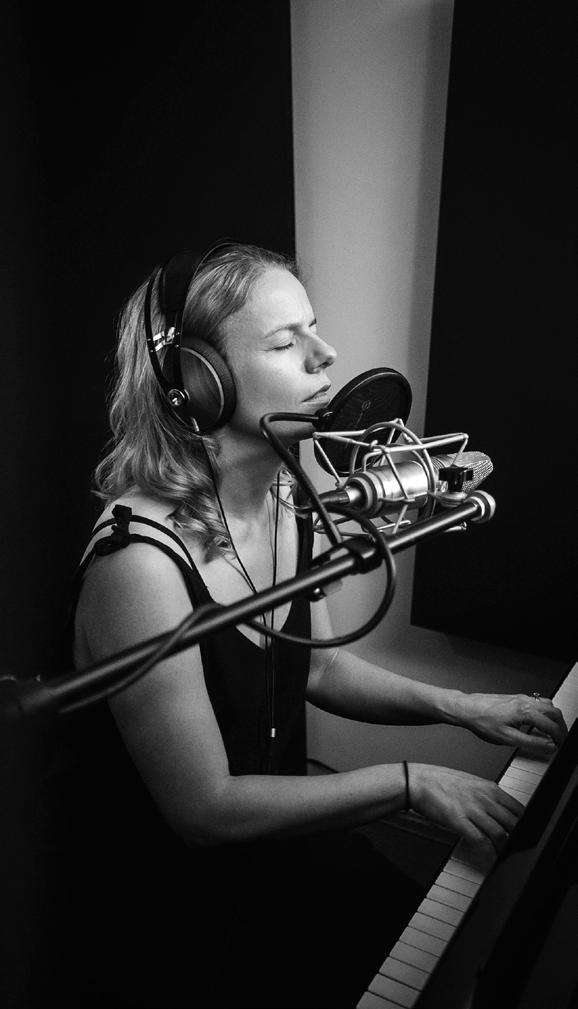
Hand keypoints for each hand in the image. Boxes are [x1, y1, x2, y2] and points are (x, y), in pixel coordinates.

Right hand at [409, 763, 523, 861]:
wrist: (418, 780)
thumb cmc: (441, 781)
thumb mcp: (472, 783)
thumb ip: (488, 796)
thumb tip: (501, 811)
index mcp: (490, 788)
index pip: (519, 809)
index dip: (526, 825)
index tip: (526, 835)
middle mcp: (485, 798)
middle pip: (513, 823)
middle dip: (518, 839)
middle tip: (517, 850)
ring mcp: (473, 809)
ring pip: (500, 834)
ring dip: (503, 849)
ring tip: (503, 857)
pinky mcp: (459, 820)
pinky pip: (480, 841)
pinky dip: (488, 854)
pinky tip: (489, 860)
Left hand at [455, 691, 567, 755]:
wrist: (466, 709)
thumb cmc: (482, 721)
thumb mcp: (507, 738)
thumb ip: (531, 742)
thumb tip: (548, 746)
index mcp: (525, 711)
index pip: (552, 725)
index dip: (559, 738)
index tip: (559, 746)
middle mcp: (525, 701)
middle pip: (554, 712)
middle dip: (560, 726)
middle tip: (560, 739)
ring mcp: (521, 698)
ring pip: (547, 704)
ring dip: (553, 718)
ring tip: (552, 731)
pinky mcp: (515, 698)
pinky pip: (537, 702)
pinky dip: (544, 712)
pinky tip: (538, 721)